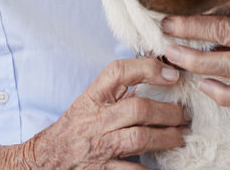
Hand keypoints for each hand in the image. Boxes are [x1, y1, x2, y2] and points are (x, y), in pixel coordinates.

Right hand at [0, 58, 188, 168]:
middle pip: (137, 108)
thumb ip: (117, 93)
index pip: (117, 72)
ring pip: (139, 139)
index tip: (172, 74)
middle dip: (168, 112)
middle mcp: (95, 120)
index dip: (147, 69)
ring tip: (181, 137)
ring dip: (167, 138)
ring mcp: (98, 147)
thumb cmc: (73, 129)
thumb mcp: (89, 104)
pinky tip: (165, 167)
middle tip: (184, 115)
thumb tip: (155, 76)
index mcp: (92, 98)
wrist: (45, 159)